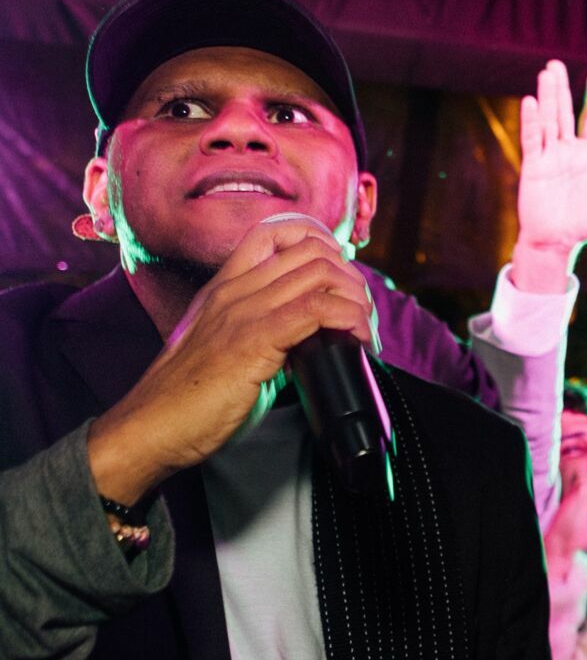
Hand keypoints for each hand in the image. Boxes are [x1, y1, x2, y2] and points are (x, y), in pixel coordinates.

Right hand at [88, 217, 375, 503]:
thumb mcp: (223, 348)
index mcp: (224, 287)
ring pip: (319, 273)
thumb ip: (259, 330)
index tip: (340, 278)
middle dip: (349, 277)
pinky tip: (355, 339)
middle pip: (310, 250)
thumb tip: (309, 337)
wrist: (150, 426)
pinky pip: (316, 309)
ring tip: (363, 329)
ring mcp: (243, 311)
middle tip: (360, 313)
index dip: (320, 244)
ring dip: (355, 299)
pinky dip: (348, 318)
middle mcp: (234, 290)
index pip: (275, 233)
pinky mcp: (254, 339)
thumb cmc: (186, 398)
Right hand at [509, 60, 586, 293]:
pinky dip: (531, 121)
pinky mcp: (534, 167)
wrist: (557, 242)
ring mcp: (549, 157)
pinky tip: (530, 102)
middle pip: (563, 113)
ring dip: (546, 97)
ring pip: (548, 121)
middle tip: (555, 63)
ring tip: (546, 73)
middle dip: (561, 89)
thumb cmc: (582, 223)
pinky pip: (533, 140)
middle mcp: (566, 151)